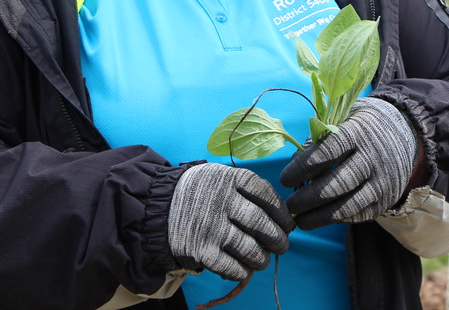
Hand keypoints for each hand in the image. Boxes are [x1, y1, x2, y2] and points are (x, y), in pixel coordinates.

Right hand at [168, 163, 293, 280]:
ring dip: (261, 259)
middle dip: (277, 239)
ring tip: (261, 259)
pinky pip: (231, 267)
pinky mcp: (200, 250)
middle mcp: (221, 201)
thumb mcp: (223, 177)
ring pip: (250, 249)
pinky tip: (242, 267)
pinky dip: (242, 271)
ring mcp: (210, 226)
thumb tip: (283, 216)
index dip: (282, 213)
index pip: (267, 196)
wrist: (160, 205)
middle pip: (261, 224)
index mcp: (231, 178)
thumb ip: (249, 190)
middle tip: (281, 246)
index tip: (287, 224)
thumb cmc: (203, 192)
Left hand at [280, 96, 417, 229]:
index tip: (284, 179)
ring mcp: (382, 182)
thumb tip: (295, 162)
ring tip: (299, 220)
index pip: (328, 152)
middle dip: (309, 198)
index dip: (303, 168)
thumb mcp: (343, 118)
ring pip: (349, 205)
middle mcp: (373, 158)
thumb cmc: (361, 126)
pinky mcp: (386, 200)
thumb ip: (320, 137)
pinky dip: (337, 219)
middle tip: (288, 204)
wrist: (405, 134)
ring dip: (320, 216)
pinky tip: (319, 218)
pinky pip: (359, 215)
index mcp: (359, 132)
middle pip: (338, 183)